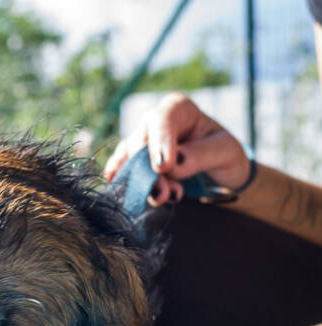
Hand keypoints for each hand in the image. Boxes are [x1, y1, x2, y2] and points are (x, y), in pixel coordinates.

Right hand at [104, 92, 252, 206]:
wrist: (217, 174)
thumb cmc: (223, 155)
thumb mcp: (225, 152)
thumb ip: (201, 155)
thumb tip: (172, 166)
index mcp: (179, 109)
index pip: (161, 119)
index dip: (159, 142)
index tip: (164, 167)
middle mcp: (154, 122)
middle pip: (140, 142)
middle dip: (148, 169)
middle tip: (164, 192)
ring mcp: (140, 143)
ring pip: (128, 159)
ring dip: (140, 182)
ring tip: (164, 197)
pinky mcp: (132, 163)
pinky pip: (119, 170)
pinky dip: (122, 182)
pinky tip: (120, 191)